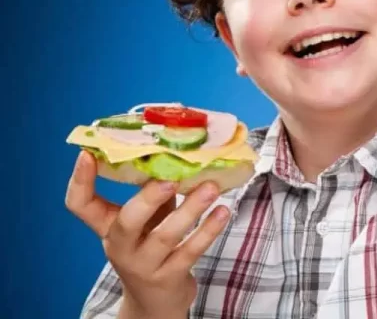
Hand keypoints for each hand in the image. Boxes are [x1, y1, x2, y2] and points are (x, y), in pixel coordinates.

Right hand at [65, 152, 230, 317]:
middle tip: (169, 178)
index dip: (80, 180)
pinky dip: (209, 230)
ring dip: (191, 209)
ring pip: (165, 236)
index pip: (79, 205)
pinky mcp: (169, 277)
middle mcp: (120, 247)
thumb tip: (176, 148)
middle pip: (126, 222)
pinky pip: (191, 251)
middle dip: (147, 198)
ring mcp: (144, 265)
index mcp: (108, 227)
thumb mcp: (145, 219)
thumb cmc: (153, 246)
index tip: (87, 153)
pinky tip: (223, 212)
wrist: (157, 301)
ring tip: (211, 187)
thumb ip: (153, 190)